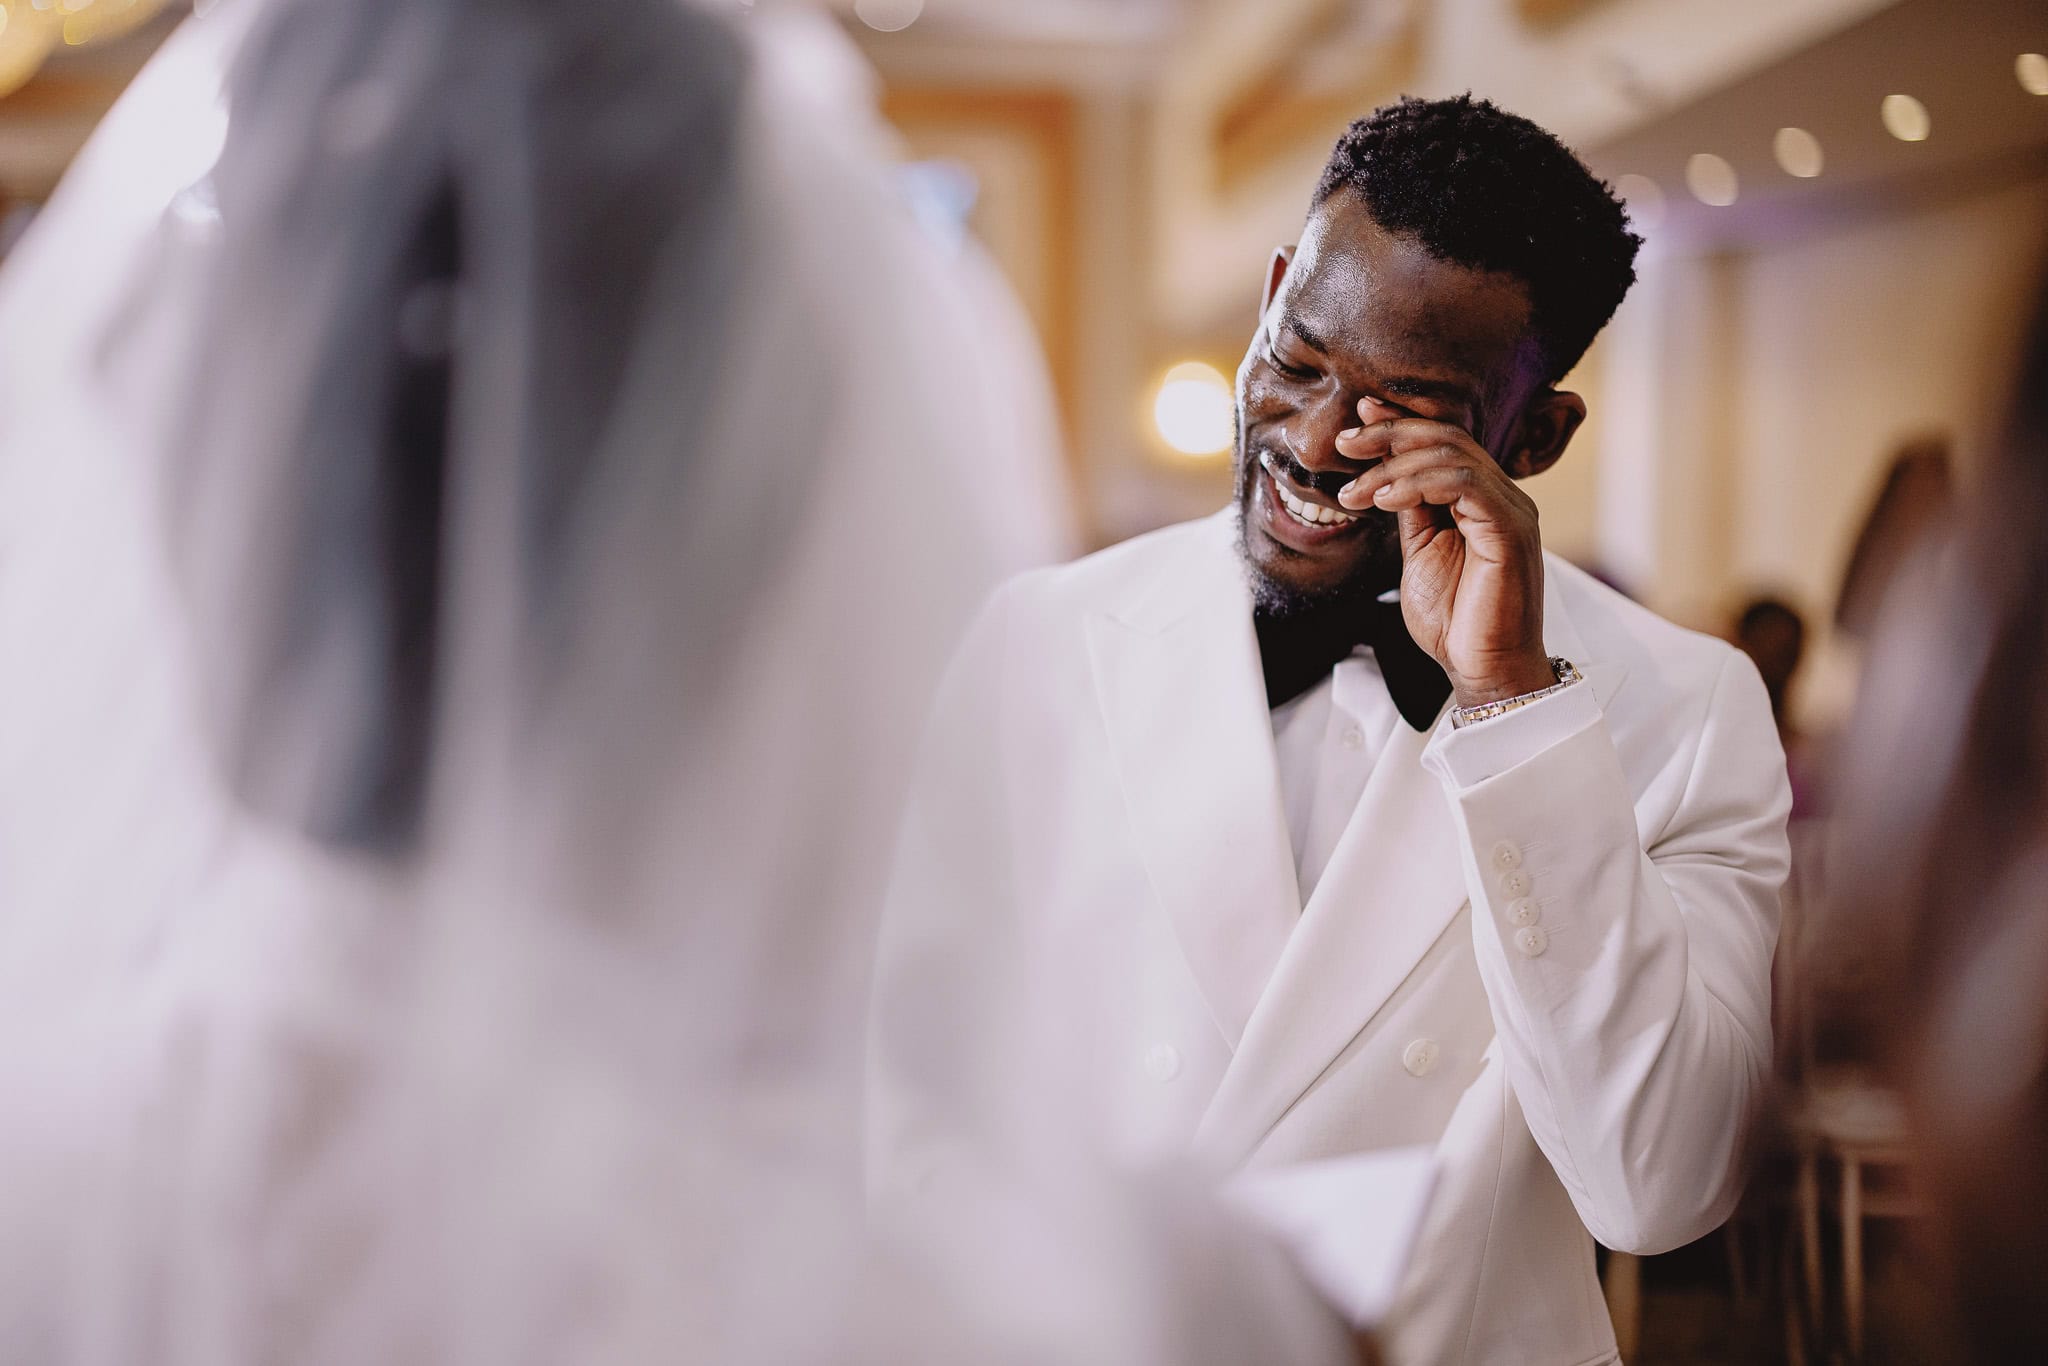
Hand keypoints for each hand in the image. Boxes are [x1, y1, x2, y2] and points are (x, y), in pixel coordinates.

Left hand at [1334, 403, 1552, 707]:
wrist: (1481, 669)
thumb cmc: (1454, 620)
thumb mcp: (1420, 552)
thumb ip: (1412, 510)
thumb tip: (1386, 472)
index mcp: (1482, 499)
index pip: (1443, 443)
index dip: (1399, 425)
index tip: (1356, 423)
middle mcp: (1502, 497)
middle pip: (1448, 438)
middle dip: (1389, 434)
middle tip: (1344, 443)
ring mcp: (1510, 510)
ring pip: (1453, 456)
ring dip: (1393, 465)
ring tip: (1355, 492)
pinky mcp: (1510, 530)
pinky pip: (1465, 484)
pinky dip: (1418, 484)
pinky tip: (1384, 499)